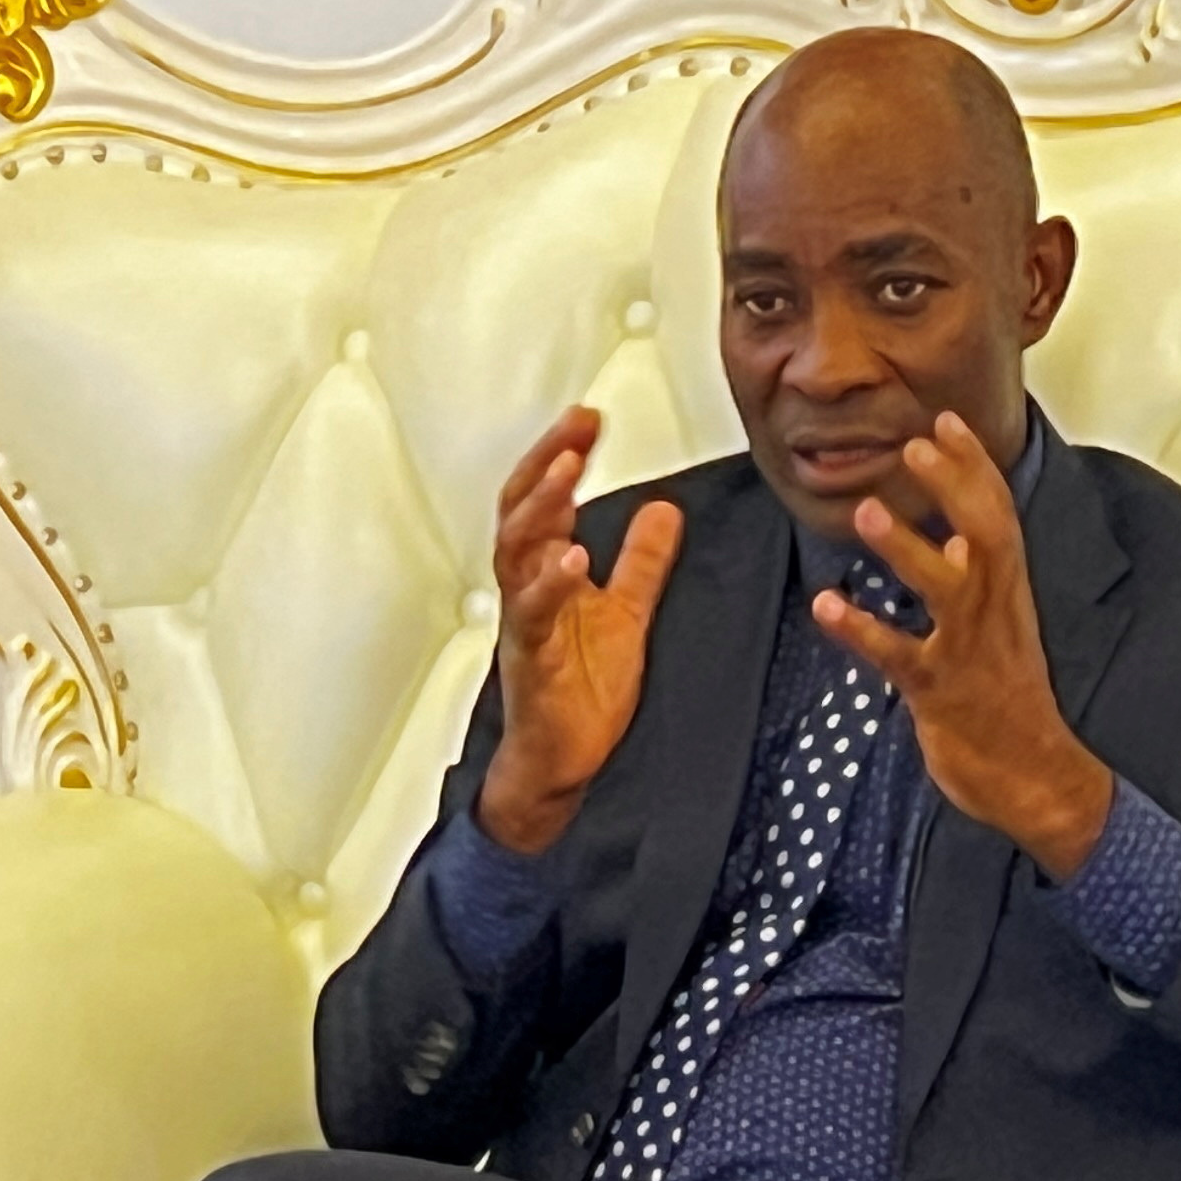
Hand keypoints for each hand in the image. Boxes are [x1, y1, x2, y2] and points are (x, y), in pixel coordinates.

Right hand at [474, 405, 682, 856]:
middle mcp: (526, 590)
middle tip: (574, 429)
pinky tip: (572, 558)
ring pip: (515, 553)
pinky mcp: (531, 661)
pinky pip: (533, 614)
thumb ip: (641, 562)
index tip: (588, 419)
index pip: (544, 499)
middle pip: (519, 510)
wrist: (559, 762)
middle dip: (545, 464)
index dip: (561, 455)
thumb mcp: (625, 613)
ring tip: (565, 472)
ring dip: (540, 509)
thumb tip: (664, 510)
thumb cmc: (578, 692)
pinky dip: (550, 583)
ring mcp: (524, 623)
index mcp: (545, 573)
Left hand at [815, 413, 1116, 878]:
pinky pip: (901, 657)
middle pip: (984, 534)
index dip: (973, 466)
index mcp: (1008, 591)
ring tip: (867, 512)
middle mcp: (995, 611)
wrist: (1035, 775)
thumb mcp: (1000, 625)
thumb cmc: (1009, 697)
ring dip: (907, 550)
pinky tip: (828, 607)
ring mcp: (969, 651)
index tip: (945, 419)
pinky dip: (864, 630)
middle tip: (914, 444)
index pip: (998, 514)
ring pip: (946, 589)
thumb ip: (978, 576)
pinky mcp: (941, 693)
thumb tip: (955, 531)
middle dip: (953, 487)